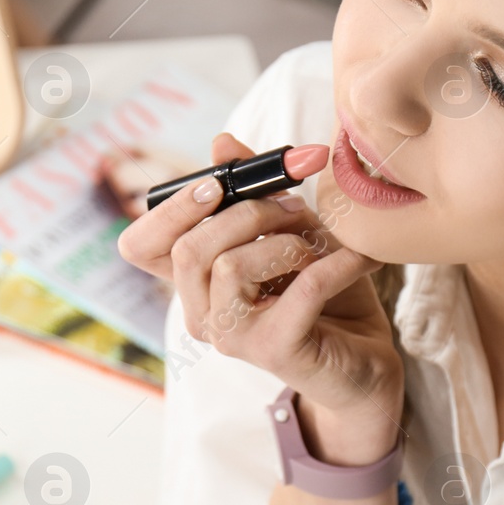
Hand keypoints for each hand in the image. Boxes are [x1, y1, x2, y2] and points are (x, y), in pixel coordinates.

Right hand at [117, 131, 404, 451]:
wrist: (364, 363)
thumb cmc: (323, 295)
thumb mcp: (289, 231)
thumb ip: (255, 189)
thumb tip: (222, 141)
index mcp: (193, 281)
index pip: (139, 245)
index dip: (168, 209)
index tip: (216, 185)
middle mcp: (201, 312)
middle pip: (189, 247)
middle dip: (246, 212)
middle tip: (294, 209)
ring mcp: (231, 337)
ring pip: (230, 267)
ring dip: (286, 240)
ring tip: (320, 243)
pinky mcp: (273, 351)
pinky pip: (299, 289)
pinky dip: (336, 264)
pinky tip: (360, 259)